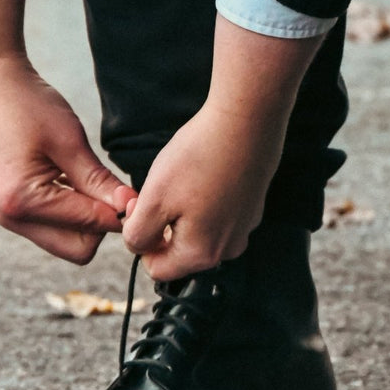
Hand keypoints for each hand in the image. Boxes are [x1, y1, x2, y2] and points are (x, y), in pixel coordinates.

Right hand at [0, 57, 137, 264]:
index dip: (118, 214)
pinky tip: (72, 178)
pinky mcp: (14, 209)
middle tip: (111, 188)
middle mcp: (13, 218)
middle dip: (101, 224)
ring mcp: (11, 217)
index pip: (89, 230)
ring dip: (87, 217)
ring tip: (88, 178)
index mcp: (24, 203)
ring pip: (68, 241)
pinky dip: (72, 210)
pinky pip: (55, 226)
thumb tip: (129, 208)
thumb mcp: (69, 141)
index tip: (134, 193)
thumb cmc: (26, 106)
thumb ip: (99, 181)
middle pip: (79, 249)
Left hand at [122, 97, 283, 278]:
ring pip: (197, 230)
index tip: (139, 205)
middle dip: (160, 222)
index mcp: (202, 254)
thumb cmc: (198, 159)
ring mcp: (243, 228)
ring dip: (181, 210)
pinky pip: (217, 213)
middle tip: (154, 186)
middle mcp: (227, 249)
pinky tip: (204, 170)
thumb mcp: (153, 199)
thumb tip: (138, 245)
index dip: (139, 240)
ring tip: (182, 177)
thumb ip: (138, 234)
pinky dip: (204, 197)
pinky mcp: (251, 206)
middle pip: (178, 249)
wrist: (247, 121)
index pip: (156, 268)